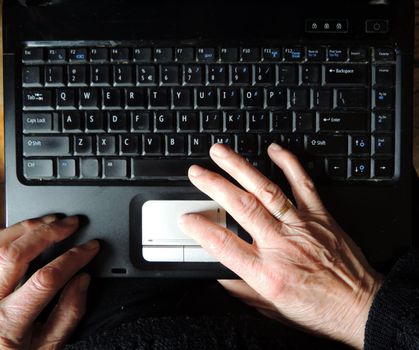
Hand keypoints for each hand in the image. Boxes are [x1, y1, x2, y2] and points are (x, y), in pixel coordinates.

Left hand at [0, 215, 99, 348]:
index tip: (90, 247)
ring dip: (26, 227)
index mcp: (10, 323)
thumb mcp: (47, 349)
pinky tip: (24, 231)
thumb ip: (68, 314)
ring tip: (49, 221)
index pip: (46, 278)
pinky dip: (8, 234)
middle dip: (49, 232)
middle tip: (70, 224)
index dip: (74, 257)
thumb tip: (83, 280)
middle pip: (15, 254)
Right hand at [179, 143, 382, 349]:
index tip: (186, 217)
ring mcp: (301, 226)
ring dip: (240, 168)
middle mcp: (281, 245)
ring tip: (221, 153)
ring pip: (266, 190)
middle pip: (241, 207)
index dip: (199, 228)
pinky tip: (274, 150)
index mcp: (266, 273)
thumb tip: (220, 276)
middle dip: (214, 185)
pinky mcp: (320, 217)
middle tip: (197, 172)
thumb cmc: (320, 311)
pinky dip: (288, 163)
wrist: (362, 307)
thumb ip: (243, 290)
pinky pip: (303, 184)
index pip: (222, 245)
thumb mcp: (273, 310)